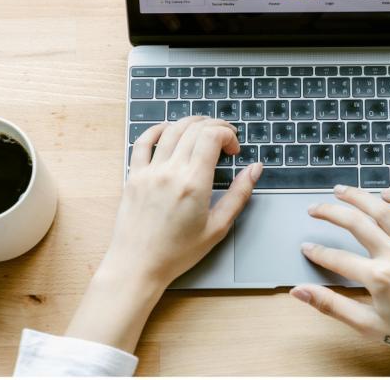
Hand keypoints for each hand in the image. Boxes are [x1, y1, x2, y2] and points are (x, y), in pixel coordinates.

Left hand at [101, 116, 262, 286]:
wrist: (138, 266)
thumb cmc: (178, 252)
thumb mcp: (218, 227)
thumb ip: (239, 194)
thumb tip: (255, 168)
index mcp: (194, 183)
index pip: (211, 136)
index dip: (228, 134)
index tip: (234, 149)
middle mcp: (170, 171)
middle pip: (194, 129)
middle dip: (215, 126)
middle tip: (225, 139)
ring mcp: (149, 172)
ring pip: (171, 130)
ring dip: (191, 124)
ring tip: (203, 131)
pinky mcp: (134, 176)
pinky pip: (143, 142)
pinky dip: (158, 129)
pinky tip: (169, 130)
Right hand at [290, 185, 389, 361]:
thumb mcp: (367, 324)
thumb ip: (331, 305)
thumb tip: (300, 292)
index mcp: (378, 278)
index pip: (336, 258)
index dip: (317, 251)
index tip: (307, 246)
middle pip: (355, 224)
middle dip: (330, 212)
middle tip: (315, 209)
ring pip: (383, 211)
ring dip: (359, 197)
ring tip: (342, 190)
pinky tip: (387, 194)